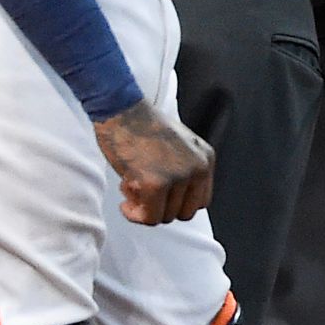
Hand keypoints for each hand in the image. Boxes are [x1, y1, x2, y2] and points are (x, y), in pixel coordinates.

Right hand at [93, 100, 212, 224]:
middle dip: (160, 207)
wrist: (119, 106)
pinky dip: (134, 215)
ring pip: (165, 217)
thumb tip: (171, 203)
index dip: (176, 202)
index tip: (158, 196)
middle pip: (183, 212)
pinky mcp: (155, 184)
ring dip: (144, 208)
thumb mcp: (176, 145)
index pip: (200, 201)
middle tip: (139, 190)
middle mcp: (196, 168)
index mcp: (205, 157)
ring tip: (129, 186)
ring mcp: (177, 177)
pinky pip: (148, 217)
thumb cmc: (139, 123)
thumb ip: (182, 170)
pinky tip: (124, 203)